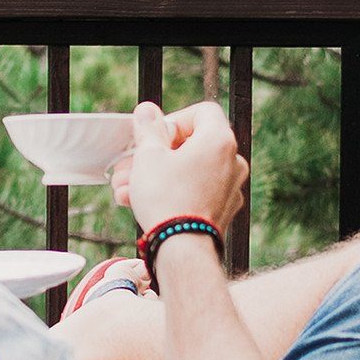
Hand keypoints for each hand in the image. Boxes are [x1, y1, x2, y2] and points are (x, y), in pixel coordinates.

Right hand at [118, 100, 246, 236]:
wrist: (182, 248)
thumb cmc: (166, 198)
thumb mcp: (148, 156)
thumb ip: (148, 128)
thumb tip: (147, 111)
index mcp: (219, 140)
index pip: (201, 112)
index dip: (173, 119)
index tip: (153, 136)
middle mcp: (233, 161)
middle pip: (192, 145)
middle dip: (155, 154)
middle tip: (128, 166)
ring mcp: (231, 187)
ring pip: (190, 171)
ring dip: (157, 175)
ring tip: (125, 189)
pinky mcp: (224, 210)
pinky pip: (196, 192)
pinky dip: (173, 192)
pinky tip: (143, 203)